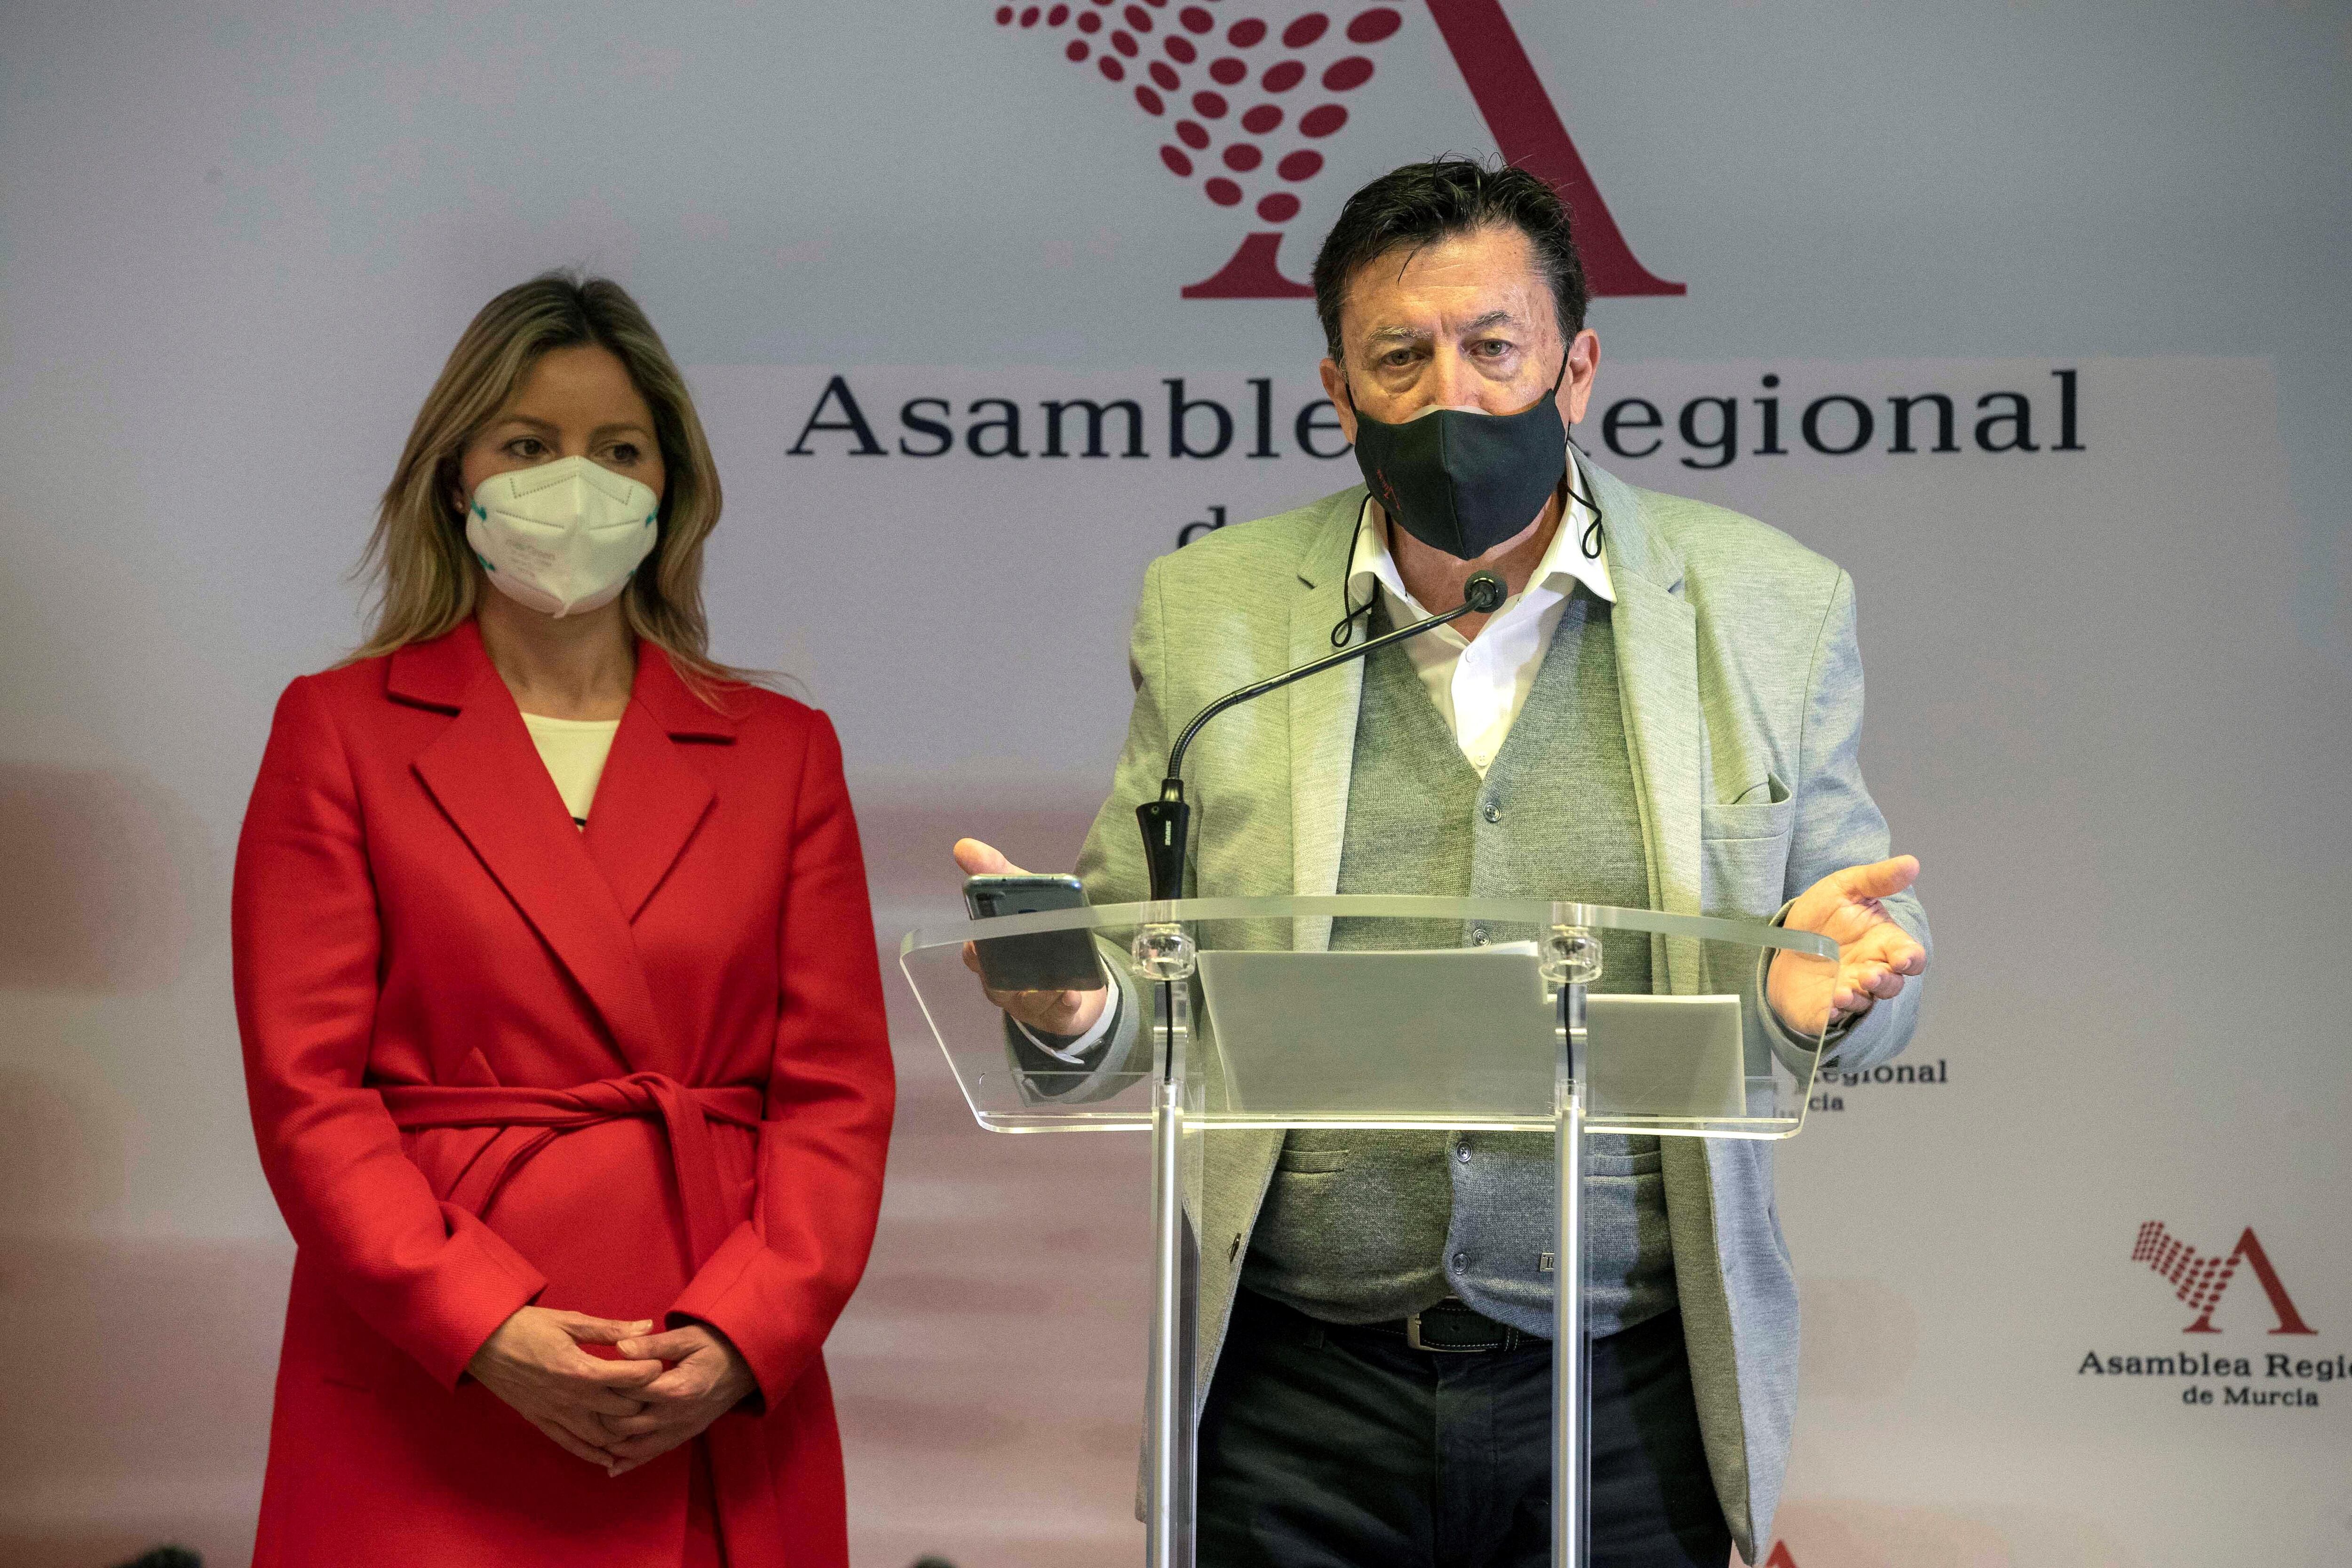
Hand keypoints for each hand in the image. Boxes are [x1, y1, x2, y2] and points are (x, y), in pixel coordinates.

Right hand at [466, 1306, 663, 1469]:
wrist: (482, 1343)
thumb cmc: (526, 1327)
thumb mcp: (570, 1321)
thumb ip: (610, 1329)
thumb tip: (647, 1327)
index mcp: (580, 1370)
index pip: (630, 1379)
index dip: (651, 1372)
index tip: (660, 1364)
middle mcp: (571, 1398)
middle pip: (621, 1410)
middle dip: (643, 1401)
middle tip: (654, 1392)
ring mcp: (556, 1414)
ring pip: (601, 1435)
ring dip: (623, 1431)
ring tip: (638, 1420)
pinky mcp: (542, 1422)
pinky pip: (572, 1445)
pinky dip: (593, 1454)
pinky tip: (610, 1458)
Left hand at [599, 1322, 760, 1475]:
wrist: (749, 1363)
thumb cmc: (716, 1345)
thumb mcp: (686, 1338)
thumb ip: (652, 1345)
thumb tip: (619, 1347)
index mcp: (676, 1388)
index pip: (629, 1394)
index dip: (606, 1387)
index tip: (590, 1378)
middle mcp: (677, 1415)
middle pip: (627, 1425)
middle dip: (603, 1417)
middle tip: (585, 1403)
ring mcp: (682, 1429)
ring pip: (637, 1447)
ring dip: (612, 1444)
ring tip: (589, 1434)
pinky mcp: (685, 1436)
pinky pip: (654, 1454)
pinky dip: (632, 1462)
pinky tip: (612, 1467)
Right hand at [954, 838, 1108, 1037]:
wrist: (1078, 975)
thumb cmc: (1041, 933)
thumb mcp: (1023, 897)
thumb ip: (997, 872)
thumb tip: (964, 846)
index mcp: (990, 955)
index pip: (974, 953)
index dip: (977, 946)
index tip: (982, 936)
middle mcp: (1002, 983)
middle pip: (997, 980)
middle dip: (1007, 967)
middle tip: (1019, 948)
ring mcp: (1028, 1004)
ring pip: (1027, 999)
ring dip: (1039, 986)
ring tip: (1053, 975)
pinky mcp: (1057, 1016)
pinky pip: (1058, 1013)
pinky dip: (1064, 1003)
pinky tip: (1072, 992)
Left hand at [1766, 856, 1927, 1037]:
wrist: (1783, 940)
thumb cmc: (1821, 917)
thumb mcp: (1845, 888)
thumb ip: (1877, 879)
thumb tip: (1911, 863)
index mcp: (1883, 943)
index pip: (1909, 957)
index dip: (1910, 959)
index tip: (1902, 957)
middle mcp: (1870, 970)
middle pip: (1891, 985)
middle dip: (1884, 982)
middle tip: (1869, 974)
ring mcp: (1849, 992)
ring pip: (1864, 1004)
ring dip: (1857, 999)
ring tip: (1842, 991)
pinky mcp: (1823, 1009)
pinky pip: (1832, 1019)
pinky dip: (1832, 1016)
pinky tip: (1827, 1008)